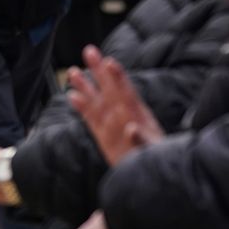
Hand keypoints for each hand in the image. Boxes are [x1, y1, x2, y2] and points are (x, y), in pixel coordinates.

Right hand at [67, 46, 164, 165]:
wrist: (153, 177)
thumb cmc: (156, 159)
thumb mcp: (153, 152)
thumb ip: (142, 140)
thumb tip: (132, 129)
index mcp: (140, 117)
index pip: (127, 94)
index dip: (119, 79)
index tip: (110, 63)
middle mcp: (125, 117)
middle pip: (110, 91)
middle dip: (99, 72)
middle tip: (89, 51)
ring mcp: (113, 126)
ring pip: (98, 103)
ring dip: (86, 87)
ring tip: (73, 71)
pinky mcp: (104, 137)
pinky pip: (92, 120)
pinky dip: (82, 108)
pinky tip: (72, 97)